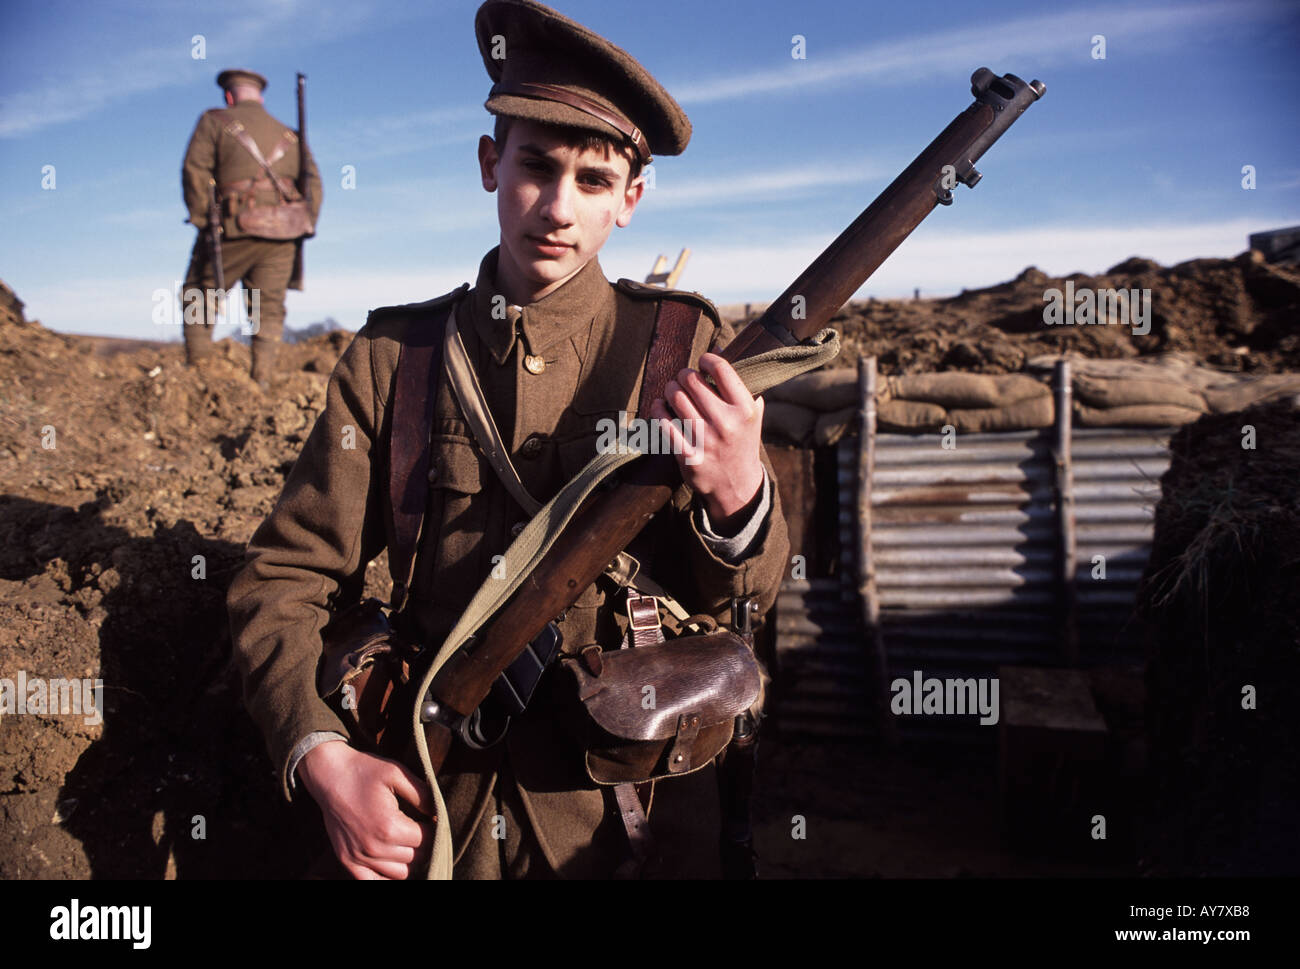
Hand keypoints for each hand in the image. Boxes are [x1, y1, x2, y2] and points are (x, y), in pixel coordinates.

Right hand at [297, 740, 434, 879]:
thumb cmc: (364, 771)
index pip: (427, 841)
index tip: (432, 819)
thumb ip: (423, 795)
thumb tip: (439, 814)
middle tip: (422, 829)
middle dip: (424, 844)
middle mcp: (374, 848)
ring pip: (400, 873)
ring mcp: (358, 857)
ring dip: (409, 860)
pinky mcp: (347, 861)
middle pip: (416, 858)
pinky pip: (373, 882)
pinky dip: (387, 876)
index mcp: (389, 827)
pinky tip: (393, 861)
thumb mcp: (397, 773)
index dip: (434, 829)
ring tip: (408, 842)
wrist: (329, 774)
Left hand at [651, 352, 764, 530]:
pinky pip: (664, 424)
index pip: (721, 369)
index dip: (707, 359)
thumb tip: (718, 346)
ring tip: (672, 391)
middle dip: (684, 375)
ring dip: (670, 390)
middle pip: (692, 381)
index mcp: (744, 409)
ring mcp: (706, 441)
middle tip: (683, 379)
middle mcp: (726, 423)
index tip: (702, 363)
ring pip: (676, 398)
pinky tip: (659, 406)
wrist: (738, 486)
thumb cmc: (742, 440)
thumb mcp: (751, 412)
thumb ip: (740, 381)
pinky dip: (658, 410)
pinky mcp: (688, 456)